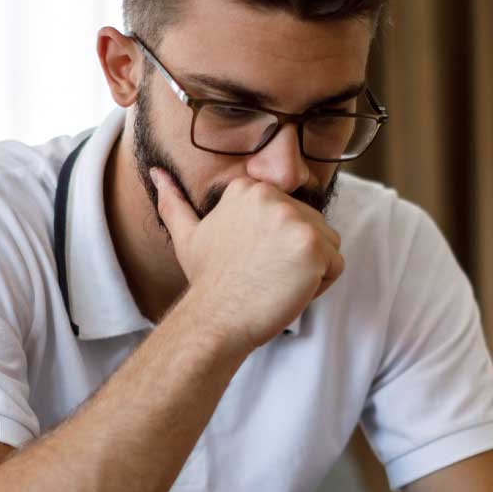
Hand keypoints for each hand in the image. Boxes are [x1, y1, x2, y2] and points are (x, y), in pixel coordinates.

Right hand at [152, 168, 343, 351]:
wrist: (215, 318)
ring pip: (327, 245)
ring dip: (309, 270)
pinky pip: (336, 266)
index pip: (291, 214)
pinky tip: (287, 292)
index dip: (276, 245)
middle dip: (294, 257)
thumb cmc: (207, 281)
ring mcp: (295, 220)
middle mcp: (274, 197)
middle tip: (263, 277)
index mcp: (250, 189)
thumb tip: (156, 173)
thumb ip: (173, 201)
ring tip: (275, 283)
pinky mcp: (313, 246)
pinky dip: (319, 286)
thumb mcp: (187, 235)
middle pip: (313, 227)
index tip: (252, 261)